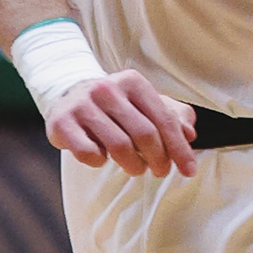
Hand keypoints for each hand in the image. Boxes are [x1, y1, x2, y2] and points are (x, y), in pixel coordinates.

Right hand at [46, 68, 197, 178]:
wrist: (67, 95)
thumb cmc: (114, 105)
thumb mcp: (143, 103)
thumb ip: (170, 116)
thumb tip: (190, 133)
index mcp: (132, 81)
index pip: (164, 119)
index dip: (179, 148)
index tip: (188, 170)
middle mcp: (107, 89)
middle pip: (144, 134)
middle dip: (159, 159)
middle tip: (160, 171)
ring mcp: (82, 105)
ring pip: (119, 146)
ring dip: (134, 165)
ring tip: (137, 168)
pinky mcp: (62, 123)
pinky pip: (89, 153)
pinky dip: (100, 162)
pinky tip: (102, 158)